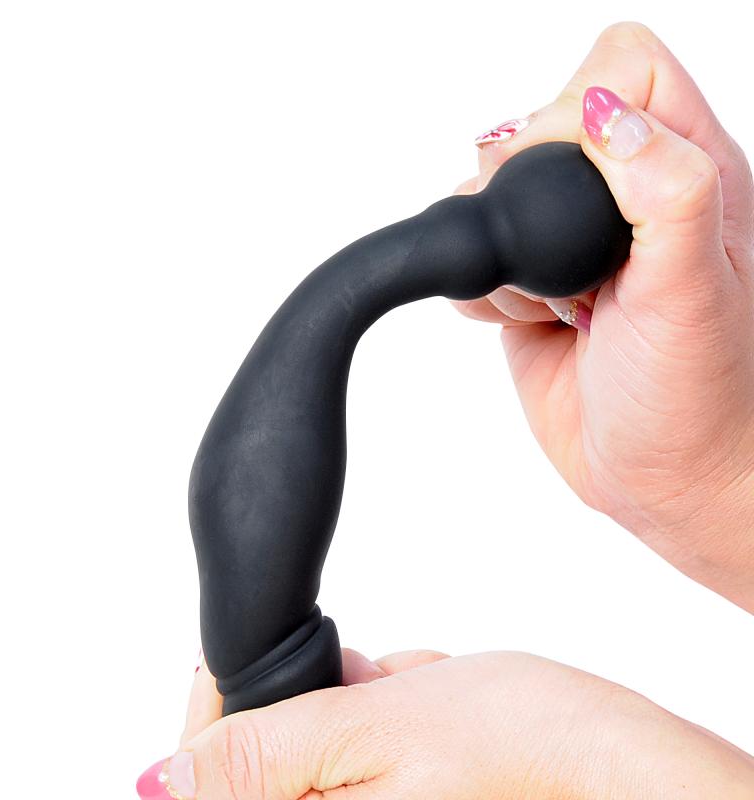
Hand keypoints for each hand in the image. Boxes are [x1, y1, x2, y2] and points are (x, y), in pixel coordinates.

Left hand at [138, 648, 753, 798]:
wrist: (598, 750)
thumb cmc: (509, 742)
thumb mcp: (370, 731)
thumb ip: (261, 757)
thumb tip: (165, 778)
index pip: (209, 789)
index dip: (206, 719)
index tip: (226, 662)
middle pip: (258, 766)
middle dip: (293, 704)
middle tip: (350, 675)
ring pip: (303, 745)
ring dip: (337, 700)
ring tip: (394, 686)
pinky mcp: (389, 798)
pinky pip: (343, 747)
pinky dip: (365, 707)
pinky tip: (406, 695)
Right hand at [455, 22, 753, 610]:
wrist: (667, 480)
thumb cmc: (703, 400)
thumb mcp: (694, 291)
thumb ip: (665, 191)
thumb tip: (605, 116)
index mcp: (688, 176)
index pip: (623, 72)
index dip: (576, 110)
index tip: (561, 182)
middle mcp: (627, 203)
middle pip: (542, 130)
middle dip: (524, 190)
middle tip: (554, 258)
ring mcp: (573, 248)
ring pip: (497, 196)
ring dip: (502, 250)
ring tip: (550, 308)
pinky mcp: (532, 292)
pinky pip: (477, 259)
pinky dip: (476, 286)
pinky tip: (517, 321)